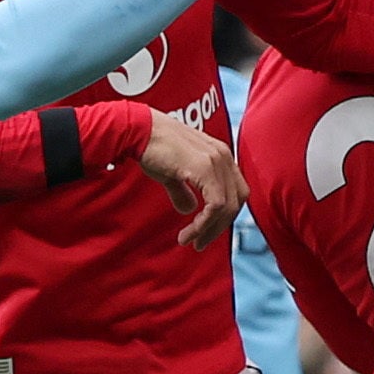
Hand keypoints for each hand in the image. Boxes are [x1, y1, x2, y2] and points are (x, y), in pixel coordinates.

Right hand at [133, 109, 242, 249]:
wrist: (136, 130)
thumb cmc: (150, 148)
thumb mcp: (172, 174)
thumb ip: (183, 191)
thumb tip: (189, 209)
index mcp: (221, 155)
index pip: (236, 192)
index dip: (224, 216)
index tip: (205, 232)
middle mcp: (224, 156)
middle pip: (236, 202)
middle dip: (219, 227)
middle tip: (199, 244)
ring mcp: (216, 160)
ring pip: (227, 207)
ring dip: (209, 229)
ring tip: (189, 241)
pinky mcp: (204, 168)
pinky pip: (215, 205)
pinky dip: (205, 223)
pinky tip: (189, 232)